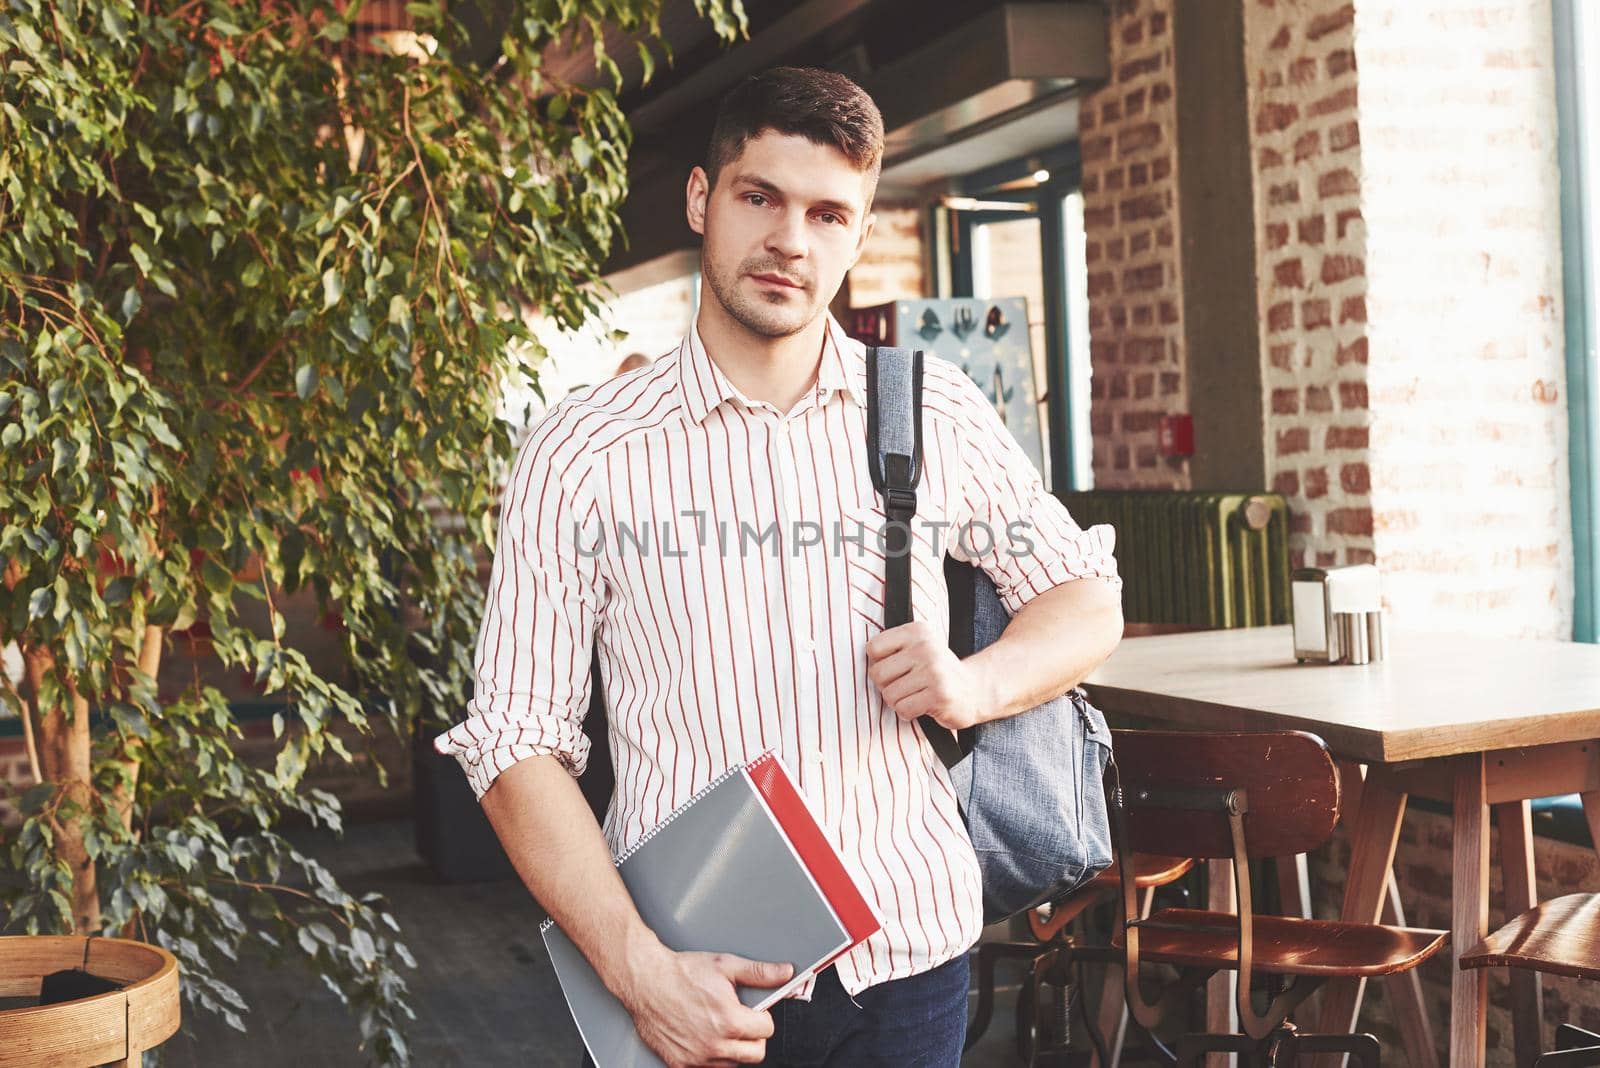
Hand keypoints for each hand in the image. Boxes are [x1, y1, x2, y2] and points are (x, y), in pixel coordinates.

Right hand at [618, 944, 792, 1066]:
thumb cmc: (681, 972)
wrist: (645, 981)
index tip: (755, 1012)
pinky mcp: (680, 1064)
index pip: (767, 1031)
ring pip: (733, 1065)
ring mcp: (697, 1057)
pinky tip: (704, 1038)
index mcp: (729, 1020)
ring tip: (720, 1028)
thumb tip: (784, 973)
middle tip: (742, 1022)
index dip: (763, 1018)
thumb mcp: (725, 965)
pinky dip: (710, 1058)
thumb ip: (759, 973)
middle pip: (755, 1054)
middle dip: (754, 1037)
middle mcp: (714, 1043)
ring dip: (733, 1049)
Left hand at [865, 620, 992, 729]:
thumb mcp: (918, 647)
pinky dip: (909, 713)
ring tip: (916, 695)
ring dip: (899, 702)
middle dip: (886, 686)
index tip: (894, 668)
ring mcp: (933, 671)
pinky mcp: (939, 695)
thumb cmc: (936, 672)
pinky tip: (923, 706)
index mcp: (917, 631)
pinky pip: (903, 710)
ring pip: (889, 695)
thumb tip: (857, 661)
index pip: (873, 648)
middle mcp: (926, 647)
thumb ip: (892, 648)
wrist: (974, 689)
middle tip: (906, 686)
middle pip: (877, 674)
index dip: (878, 664)